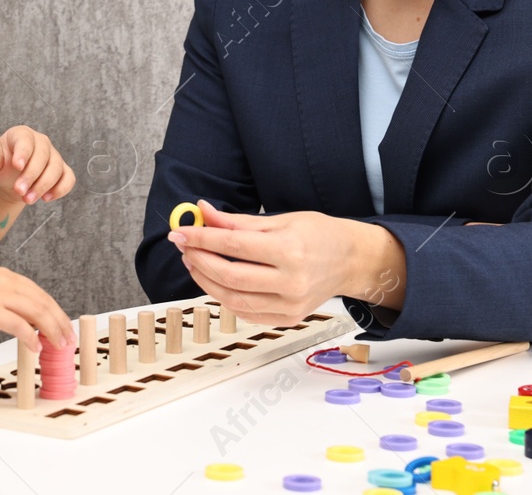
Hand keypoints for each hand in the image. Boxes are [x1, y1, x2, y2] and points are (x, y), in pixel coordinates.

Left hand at [0, 126, 75, 205]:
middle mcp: (41, 142)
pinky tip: (46, 198)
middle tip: (19, 191)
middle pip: (43, 156)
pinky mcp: (63, 171)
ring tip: (27, 199)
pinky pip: (68, 179)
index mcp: (22, 134)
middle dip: (31, 175)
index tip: (17, 166)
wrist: (8, 180)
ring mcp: (54, 156)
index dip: (23, 152)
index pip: (26, 140)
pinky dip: (60, 189)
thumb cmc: (0, 166)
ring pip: (56, 169)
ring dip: (43, 186)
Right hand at [0, 266, 75, 352]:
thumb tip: (20, 325)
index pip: (39, 293)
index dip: (54, 311)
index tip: (62, 326)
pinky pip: (20, 326)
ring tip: (59, 346)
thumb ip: (1, 305)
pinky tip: (36, 348)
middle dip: (60, 322)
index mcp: (3, 276)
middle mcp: (4, 281)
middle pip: (44, 302)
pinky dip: (32, 338)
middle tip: (68, 340)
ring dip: (53, 331)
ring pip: (38, 312)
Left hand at [168, 200, 392, 324]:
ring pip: (233, 299)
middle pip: (229, 275)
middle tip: (184, 247)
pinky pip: (246, 312)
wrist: (351, 261)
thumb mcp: (281, 219)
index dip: (201, 238)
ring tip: (195, 262)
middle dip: (199, 260)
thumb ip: (238, 220)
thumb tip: (203, 212)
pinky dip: (224, 298)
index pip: (233, 244)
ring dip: (206, 281)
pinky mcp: (288, 319)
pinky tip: (215, 281)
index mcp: (290, 250)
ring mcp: (290, 305)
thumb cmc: (319, 235)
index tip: (180, 232)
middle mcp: (291, 281)